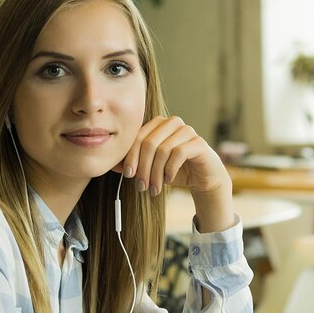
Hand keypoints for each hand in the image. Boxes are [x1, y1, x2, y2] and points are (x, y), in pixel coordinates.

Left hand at [116, 115, 234, 231]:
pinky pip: (179, 153)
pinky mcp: (198, 142)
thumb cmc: (173, 170)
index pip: (138, 137)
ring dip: (155, 173)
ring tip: (154, 189)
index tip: (128, 175)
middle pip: (149, 143)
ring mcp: (187, 130)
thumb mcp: (150, 168)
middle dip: (143, 168)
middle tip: (141, 187)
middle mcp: (172, 123)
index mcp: (157, 124)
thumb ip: (132, 164)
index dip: (130, 156)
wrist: (202, 178)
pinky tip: (168, 180)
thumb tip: (111, 164)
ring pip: (163, 150)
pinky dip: (170, 170)